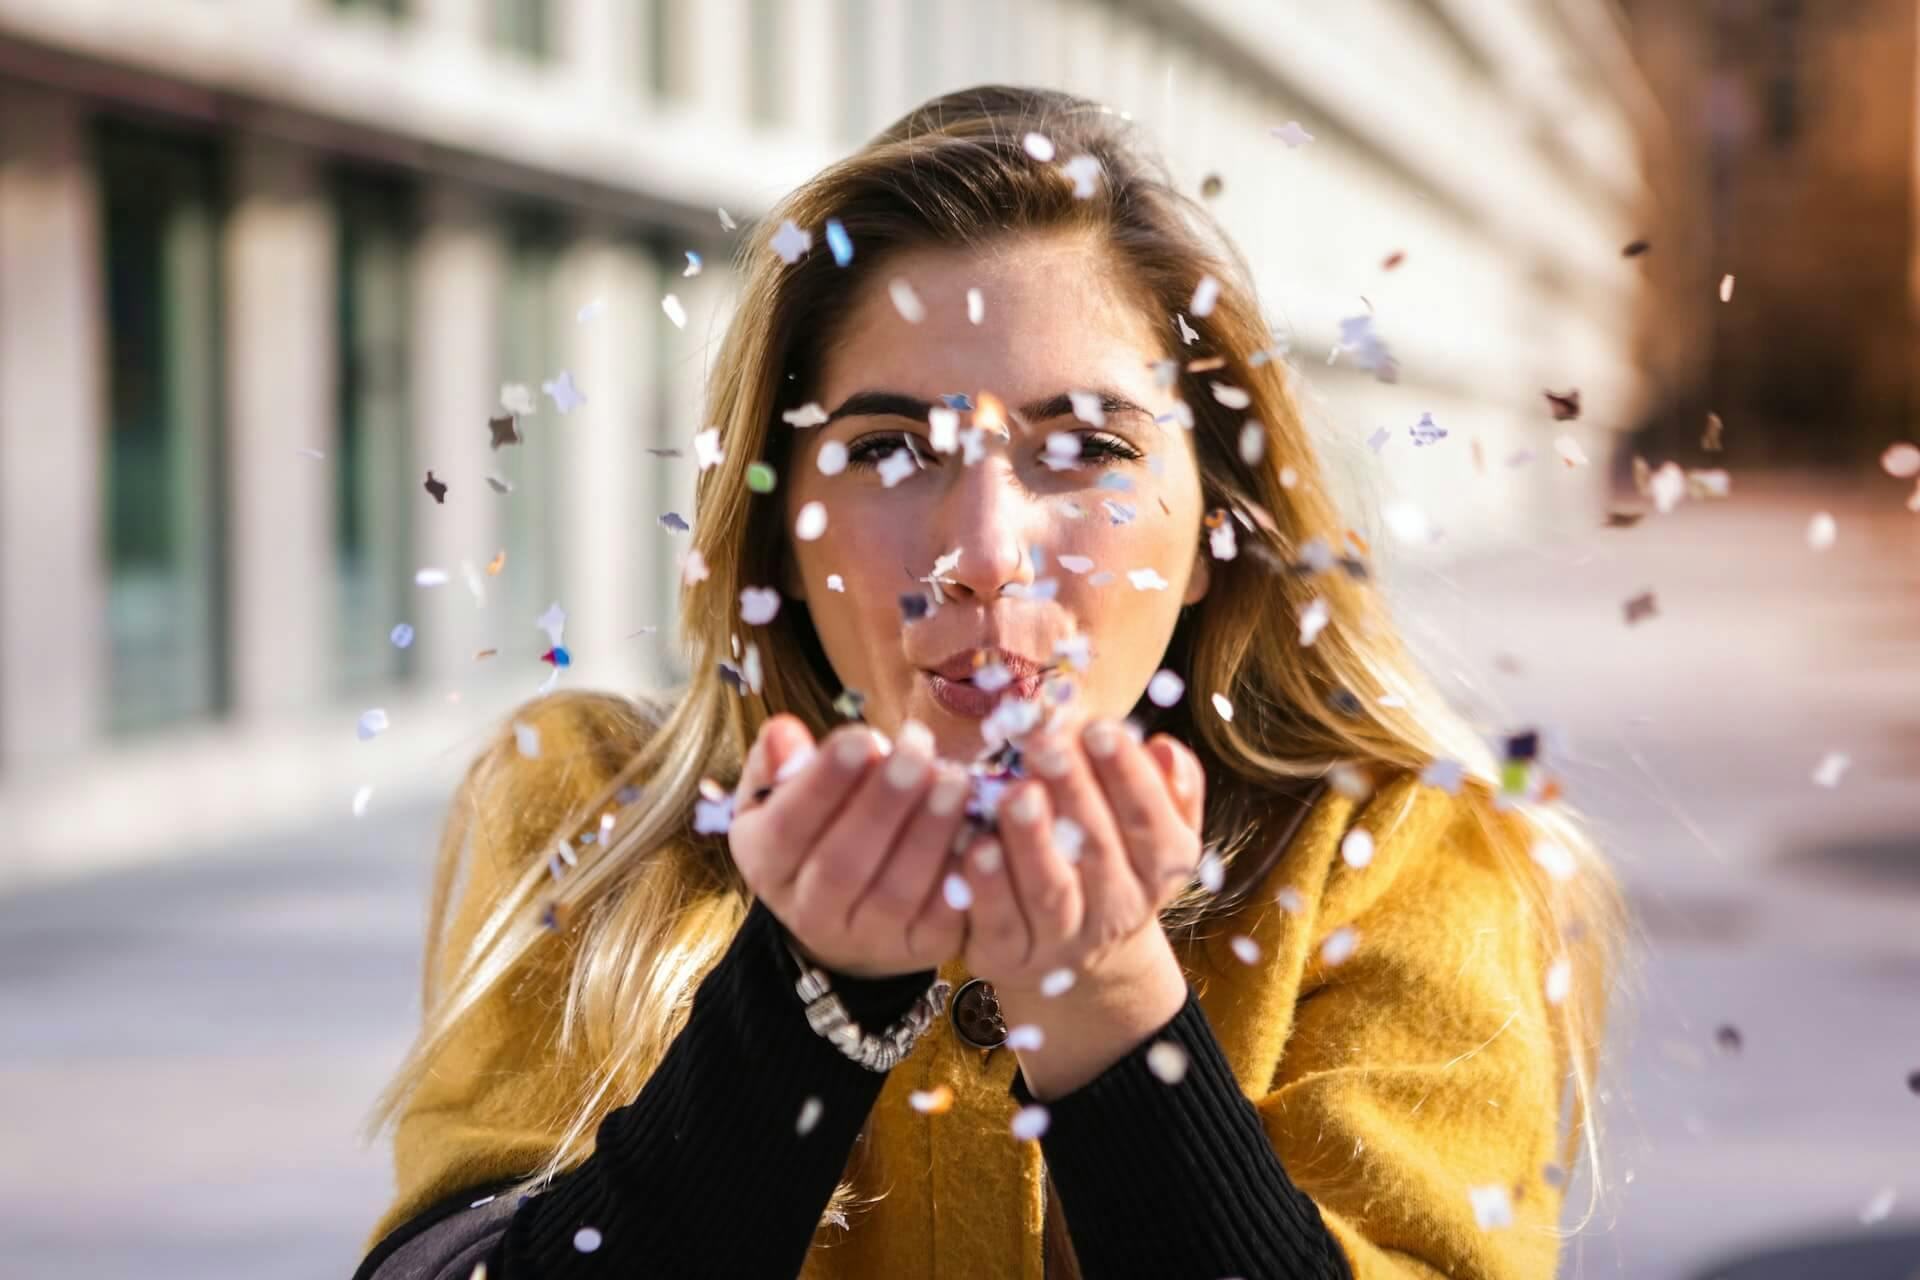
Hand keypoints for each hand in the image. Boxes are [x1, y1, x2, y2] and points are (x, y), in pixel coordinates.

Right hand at [729, 714, 969, 979]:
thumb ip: (778, 763)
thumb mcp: (782, 796)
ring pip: (897, 892)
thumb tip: (783, 734)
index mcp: (768, 866)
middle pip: (842, 865)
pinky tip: (981, 830)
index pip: (788, 828)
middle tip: (916, 752)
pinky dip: (965, 876)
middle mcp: (810, 913)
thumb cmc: (820, 830)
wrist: (852, 912)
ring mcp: (868, 939)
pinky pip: (944, 919)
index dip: (823, 784)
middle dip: (883, 804)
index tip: (861, 737)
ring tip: (955, 780)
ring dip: (930, 833)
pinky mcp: (921, 949)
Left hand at [955, 717, 1204, 995]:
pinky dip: (987, 888)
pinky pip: (998, 924)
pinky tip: (974, 845)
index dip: (1127, 775)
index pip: (1150, 820)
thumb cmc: (1109, 855)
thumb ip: (1168, 784)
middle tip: (1046, 744)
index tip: (1098, 727)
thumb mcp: (1155, 821)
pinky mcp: (1008, 957)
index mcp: (1160, 869)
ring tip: (1015, 793)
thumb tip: (1163, 749)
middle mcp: (1118, 911)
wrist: (1074, 949)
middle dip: (1073, 794)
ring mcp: (1063, 941)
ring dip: (1033, 842)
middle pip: (1099, 851)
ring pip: (1051, 894)